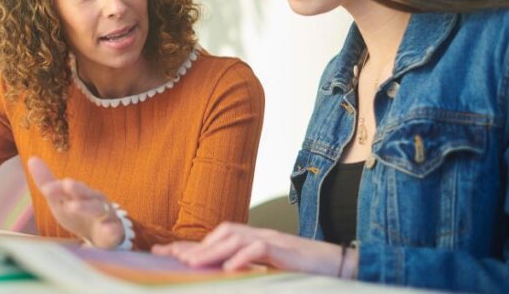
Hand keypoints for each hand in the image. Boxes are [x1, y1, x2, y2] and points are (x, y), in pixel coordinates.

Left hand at [27, 156, 124, 248]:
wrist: (101, 235)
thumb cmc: (78, 213)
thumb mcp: (60, 200)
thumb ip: (47, 182)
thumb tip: (32, 158)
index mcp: (81, 192)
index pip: (68, 187)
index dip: (58, 188)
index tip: (47, 189)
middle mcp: (94, 200)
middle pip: (85, 193)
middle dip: (77, 188)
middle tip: (67, 184)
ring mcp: (105, 215)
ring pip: (98, 209)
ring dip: (87, 207)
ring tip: (74, 207)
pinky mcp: (113, 232)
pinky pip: (114, 231)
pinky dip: (111, 230)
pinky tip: (109, 229)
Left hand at [151, 222, 354, 277]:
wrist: (345, 265)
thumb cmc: (309, 271)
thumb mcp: (273, 272)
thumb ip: (250, 271)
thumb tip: (224, 276)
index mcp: (255, 241)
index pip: (217, 239)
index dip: (190, 245)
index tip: (163, 252)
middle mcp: (261, 236)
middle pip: (223, 233)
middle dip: (196, 246)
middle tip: (174, 259)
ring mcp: (275, 240)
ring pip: (236, 238)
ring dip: (212, 251)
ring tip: (192, 264)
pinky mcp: (288, 250)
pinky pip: (261, 248)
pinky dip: (244, 257)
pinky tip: (230, 268)